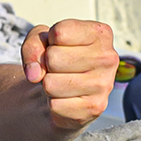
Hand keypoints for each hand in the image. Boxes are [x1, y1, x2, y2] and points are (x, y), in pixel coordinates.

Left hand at [21, 17, 117, 131]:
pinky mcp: (94, 108)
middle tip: (59, 68)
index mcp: (100, 34)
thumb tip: (34, 73)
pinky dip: (54, 102)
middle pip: (53, 58)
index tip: (59, 46)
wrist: (68, 91)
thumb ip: (33, 45)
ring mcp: (103, 85)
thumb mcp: (43, 40)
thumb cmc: (60, 60)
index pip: (59, 32)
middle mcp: (107, 58)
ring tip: (61, 81)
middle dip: (47, 65)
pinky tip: (66, 96)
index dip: (49, 42)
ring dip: (49, 84)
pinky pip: (55, 105)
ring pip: (51, 84)